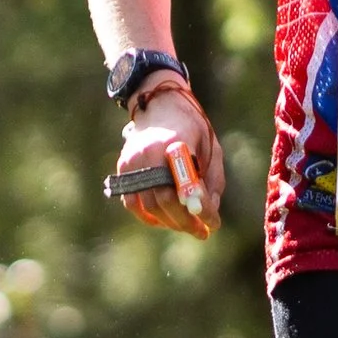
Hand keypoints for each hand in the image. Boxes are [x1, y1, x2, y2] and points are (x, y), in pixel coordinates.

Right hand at [113, 84, 224, 236]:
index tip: (214, 224)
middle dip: (185, 222)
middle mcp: (150, 152)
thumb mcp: (211, 148)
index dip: (200, 209)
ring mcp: (133, 161)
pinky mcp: (123, 167)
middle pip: (165, 200)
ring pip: (149, 205)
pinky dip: (147, 217)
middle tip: (201, 233)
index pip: (186, 186)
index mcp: (176, 143)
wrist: (159, 105)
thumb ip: (212, 181)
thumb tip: (208, 214)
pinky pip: (132, 202)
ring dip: (169, 223)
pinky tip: (163, 221)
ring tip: (187, 227)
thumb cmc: (192, 128)